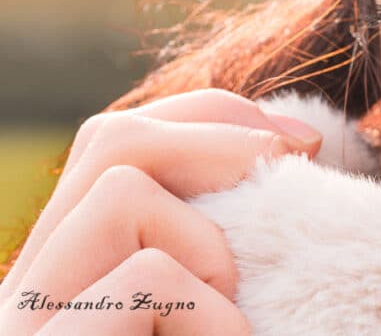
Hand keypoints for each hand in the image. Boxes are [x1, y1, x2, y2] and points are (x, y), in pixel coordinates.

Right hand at [0, 88, 321, 334]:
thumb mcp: (208, 296)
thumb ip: (207, 234)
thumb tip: (290, 146)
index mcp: (59, 274)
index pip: (112, 141)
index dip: (210, 118)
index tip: (300, 141)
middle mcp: (20, 295)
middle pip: (109, 142)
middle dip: (222, 138)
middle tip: (300, 158)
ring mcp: (21, 326)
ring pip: (119, 193)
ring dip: (209, 248)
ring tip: (233, 323)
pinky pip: (144, 278)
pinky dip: (210, 314)